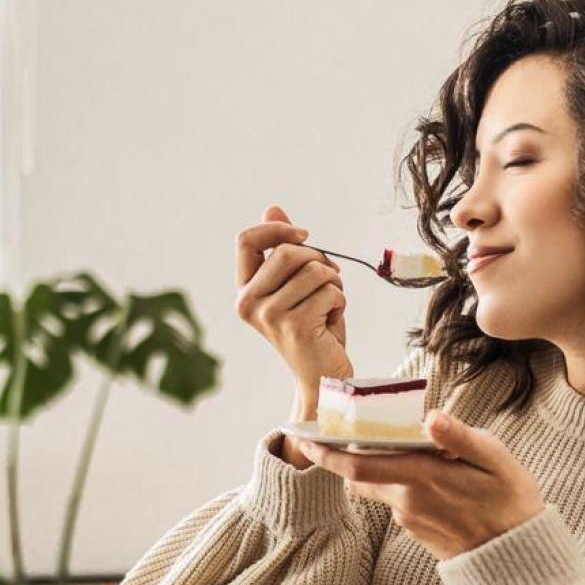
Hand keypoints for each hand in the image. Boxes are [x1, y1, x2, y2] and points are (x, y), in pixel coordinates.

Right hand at [234, 204, 352, 397]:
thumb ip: (282, 249)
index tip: (304, 236)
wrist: (323, 376)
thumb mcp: (295, 285)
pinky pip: (330, 292)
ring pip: (315, 271)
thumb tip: (272, 208)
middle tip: (329, 281)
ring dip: (334, 284)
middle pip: (288, 252)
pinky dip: (340, 302)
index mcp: (244, 291)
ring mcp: (270, 316)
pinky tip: (331, 322)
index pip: (246, 241)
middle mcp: (249, 304)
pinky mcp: (296, 327)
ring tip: (329, 305)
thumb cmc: (312, 327)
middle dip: (319, 259)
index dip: (277, 229)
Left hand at [295, 409, 545, 561]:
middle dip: (338, 457)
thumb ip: (460, 437)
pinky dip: (397, 483)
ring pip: (379, 488)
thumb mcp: (496, 461)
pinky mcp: (417, 533)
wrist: (520, 560)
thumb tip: (431, 416)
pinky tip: (420, 473)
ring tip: (383, 446)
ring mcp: (410, 521)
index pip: (358, 465)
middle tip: (325, 434)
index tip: (305, 437)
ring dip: (375, 468)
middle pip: (358, 477)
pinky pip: (398, 502)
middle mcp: (407, 502)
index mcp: (422, 478)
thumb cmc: (512, 503)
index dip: (327, 453)